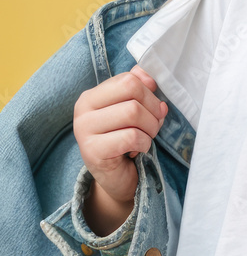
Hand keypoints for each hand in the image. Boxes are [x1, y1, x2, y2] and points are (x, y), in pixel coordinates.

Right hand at [73, 65, 167, 205]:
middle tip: (153, 126)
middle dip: (153, 109)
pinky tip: (136, 150)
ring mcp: (84, 131)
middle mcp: (82, 110)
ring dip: (150, 128)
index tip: (154, 108)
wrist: (117, 179)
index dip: (150, 92)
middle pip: (132, 91)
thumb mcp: (133, 111)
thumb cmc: (126, 141)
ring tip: (144, 138)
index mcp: (91, 96)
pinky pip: (132, 137)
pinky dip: (144, 144)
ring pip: (133, 112)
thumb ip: (138, 89)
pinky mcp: (92, 151)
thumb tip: (147, 76)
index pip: (128, 79)